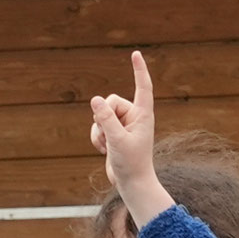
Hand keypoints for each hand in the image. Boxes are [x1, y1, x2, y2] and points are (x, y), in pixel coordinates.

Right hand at [89, 51, 172, 226]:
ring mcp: (123, 125)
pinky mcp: (114, 133)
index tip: (135, 54)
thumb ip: (106, 119)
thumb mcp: (116, 139)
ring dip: (99, 130)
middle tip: (109, 135)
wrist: (131, 183)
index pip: (142, 87)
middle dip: (103, 117)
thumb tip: (95, 99)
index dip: (139, 70)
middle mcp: (134, 116)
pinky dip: (97, 138)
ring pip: (101, 114)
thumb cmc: (131, 163)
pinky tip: (103, 150)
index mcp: (143, 114)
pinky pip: (97, 126)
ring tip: (107, 146)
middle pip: (110, 101)